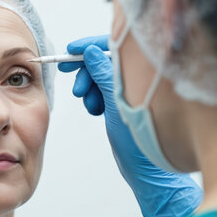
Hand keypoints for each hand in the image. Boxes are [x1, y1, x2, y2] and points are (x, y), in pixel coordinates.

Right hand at [58, 35, 201, 216]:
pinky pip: (103, 90)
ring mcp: (131, 89)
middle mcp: (138, 77)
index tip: (71, 50)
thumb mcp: (117, 102)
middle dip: (87, 73)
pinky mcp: (124, 102)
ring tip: (91, 107)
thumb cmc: (139, 140)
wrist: (146, 171)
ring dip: (90, 88)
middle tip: (77, 90)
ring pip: (101, 76)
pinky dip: (95, 98)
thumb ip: (104, 73)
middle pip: (104, 60)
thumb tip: (91, 51)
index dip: (90, 45)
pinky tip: (96, 111)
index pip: (114, 45)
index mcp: (143, 71)